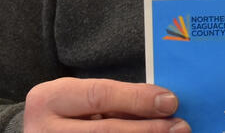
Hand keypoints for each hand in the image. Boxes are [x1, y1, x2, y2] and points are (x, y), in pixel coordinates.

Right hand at [23, 77, 189, 131]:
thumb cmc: (67, 112)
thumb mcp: (80, 96)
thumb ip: (114, 97)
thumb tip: (162, 102)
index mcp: (48, 101)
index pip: (99, 96)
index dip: (137, 99)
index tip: (170, 101)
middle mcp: (44, 132)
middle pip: (106, 132)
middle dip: (148, 129)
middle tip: (180, 126)